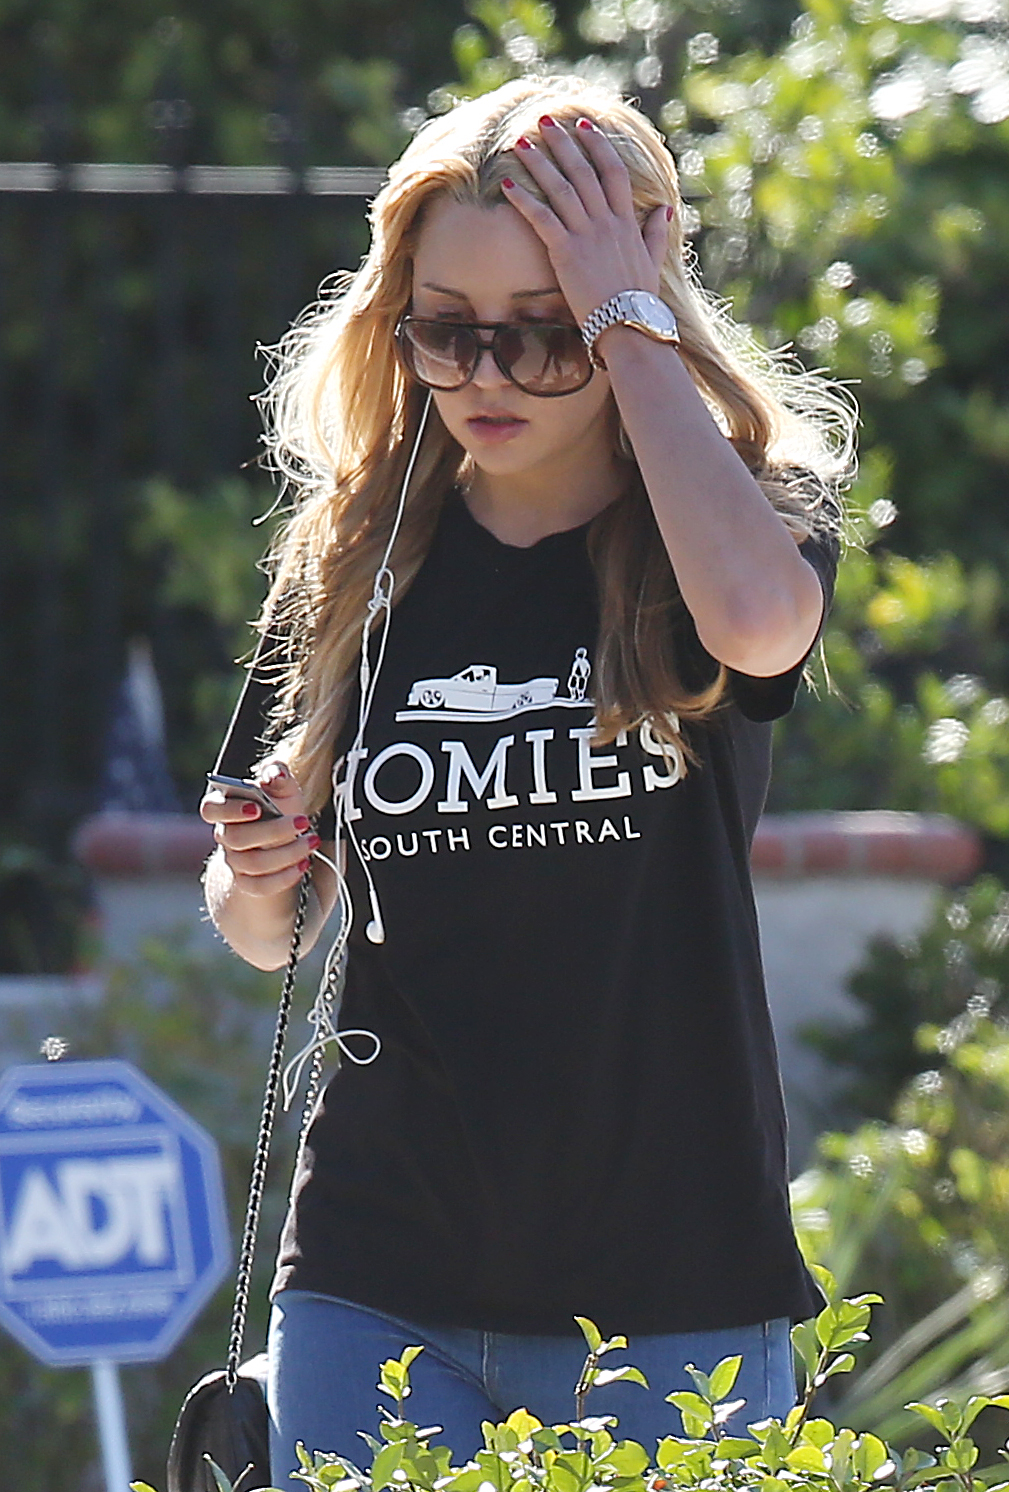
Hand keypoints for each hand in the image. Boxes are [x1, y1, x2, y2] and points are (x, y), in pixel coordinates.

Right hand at [199, 759, 316, 898]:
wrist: (284, 838)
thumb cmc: (279, 808)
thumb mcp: (283, 788)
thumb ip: (278, 775)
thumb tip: (274, 775)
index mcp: (225, 808)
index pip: (210, 809)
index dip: (229, 810)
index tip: (257, 808)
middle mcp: (225, 836)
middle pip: (236, 838)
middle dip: (273, 831)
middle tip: (303, 821)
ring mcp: (234, 862)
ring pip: (253, 864)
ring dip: (287, 853)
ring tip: (311, 841)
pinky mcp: (247, 883)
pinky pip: (260, 886)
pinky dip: (284, 877)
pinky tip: (303, 864)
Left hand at [501, 114, 671, 329]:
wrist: (628, 326)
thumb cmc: (639, 300)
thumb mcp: (652, 261)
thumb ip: (655, 233)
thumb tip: (663, 210)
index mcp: (627, 221)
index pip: (613, 171)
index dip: (598, 145)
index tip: (584, 126)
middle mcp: (606, 222)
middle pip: (583, 171)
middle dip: (563, 143)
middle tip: (545, 121)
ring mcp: (586, 235)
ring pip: (560, 188)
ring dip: (539, 163)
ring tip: (521, 142)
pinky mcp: (566, 253)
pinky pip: (542, 219)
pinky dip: (523, 200)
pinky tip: (506, 185)